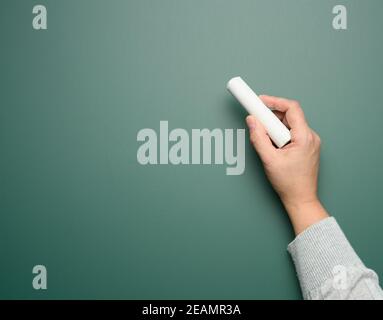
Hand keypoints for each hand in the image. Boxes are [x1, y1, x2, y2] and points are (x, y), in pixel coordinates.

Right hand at [246, 95, 327, 233]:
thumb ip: (258, 138)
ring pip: (290, 125)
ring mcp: (310, 142)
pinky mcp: (306, 147)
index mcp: (304, 137)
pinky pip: (292, 133)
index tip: (260, 100)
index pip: (291, 108)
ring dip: (274, 128)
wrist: (300, 199)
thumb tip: (252, 121)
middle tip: (256, 120)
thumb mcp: (269, 160)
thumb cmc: (289, 183)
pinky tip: (272, 146)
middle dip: (271, 117)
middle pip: (289, 116)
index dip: (274, 101)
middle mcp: (310, 137)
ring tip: (265, 140)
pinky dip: (279, 135)